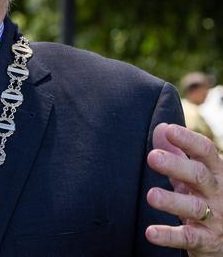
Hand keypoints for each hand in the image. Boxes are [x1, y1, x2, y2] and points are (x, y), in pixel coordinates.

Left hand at [146, 123, 222, 255]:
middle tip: (152, 157)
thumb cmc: (206, 198)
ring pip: (194, 207)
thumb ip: (177, 153)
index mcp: (215, 173)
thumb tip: (161, 128)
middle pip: (199, 176)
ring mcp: (215, 218)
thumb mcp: (193, 175)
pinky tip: (151, 233)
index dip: (189, 140)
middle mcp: (217, 193)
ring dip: (172, 201)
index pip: (206, 152)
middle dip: (177, 166)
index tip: (170, 130)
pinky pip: (189, 237)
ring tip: (152, 196)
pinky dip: (169, 235)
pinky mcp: (207, 240)